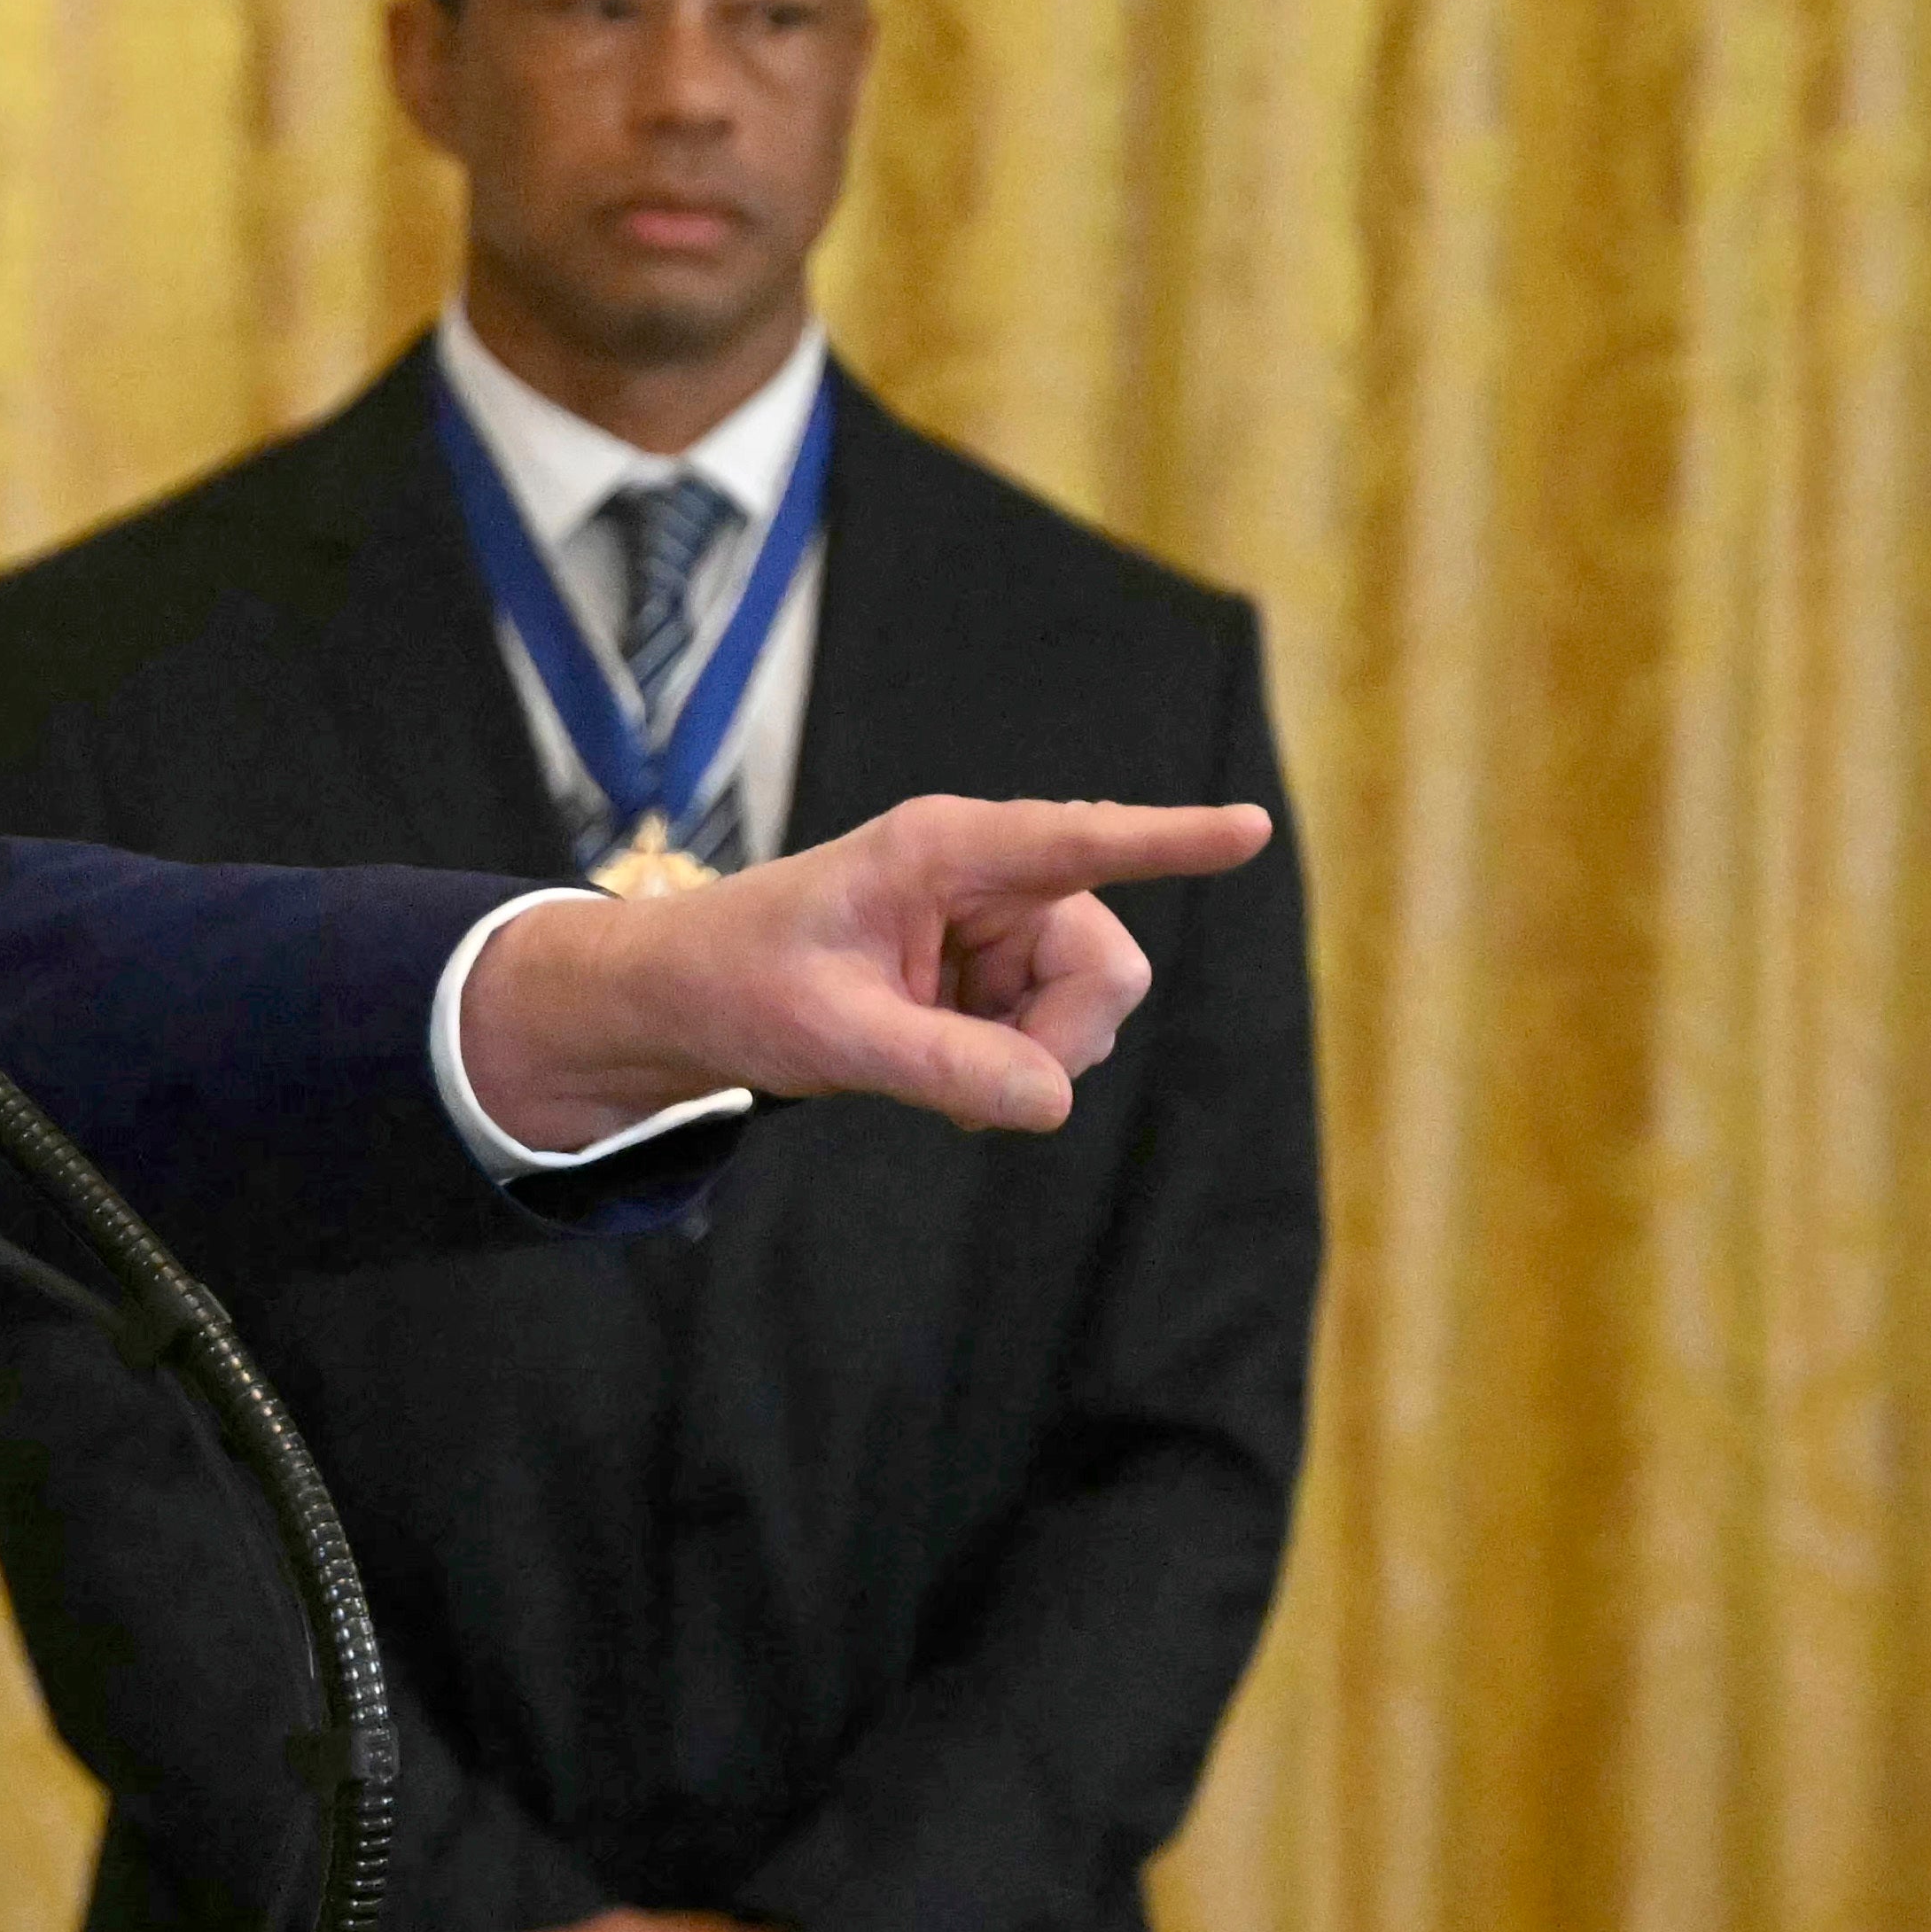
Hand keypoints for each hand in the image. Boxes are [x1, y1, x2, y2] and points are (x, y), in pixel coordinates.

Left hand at [457, 793, 1271, 1151]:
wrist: (681, 1000)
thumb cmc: (738, 985)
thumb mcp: (830, 1032)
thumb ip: (942, 1064)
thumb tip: (1050, 1102)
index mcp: (944, 850)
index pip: (1078, 841)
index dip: (1169, 840)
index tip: (1248, 828)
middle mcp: (987, 874)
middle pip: (1106, 966)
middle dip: (1061, 1038)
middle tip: (974, 1087)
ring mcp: (996, 924)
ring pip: (1088, 1007)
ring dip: (1031, 1058)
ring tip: (931, 1068)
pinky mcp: (991, 970)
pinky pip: (1052, 1032)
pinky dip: (1012, 1067)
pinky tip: (943, 1072)